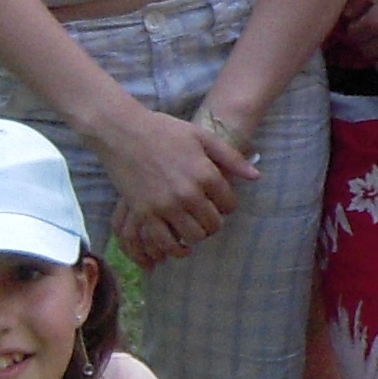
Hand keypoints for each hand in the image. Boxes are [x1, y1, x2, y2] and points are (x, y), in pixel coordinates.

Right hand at [97, 104, 251, 266]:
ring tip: (192, 227)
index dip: (227, 206)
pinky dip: (174, 248)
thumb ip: (230, 158)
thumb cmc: (164, 130)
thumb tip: (255, 176)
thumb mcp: (202, 136)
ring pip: (192, 237)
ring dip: (196, 236)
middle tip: (206, 216)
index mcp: (205, 173)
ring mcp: (165, 205)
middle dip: (213, 223)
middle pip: (213, 224)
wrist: (122, 131)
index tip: (219, 202)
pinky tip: (177, 243)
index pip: (229, 205)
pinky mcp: (144, 213)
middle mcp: (188, 193)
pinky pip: (164, 242)